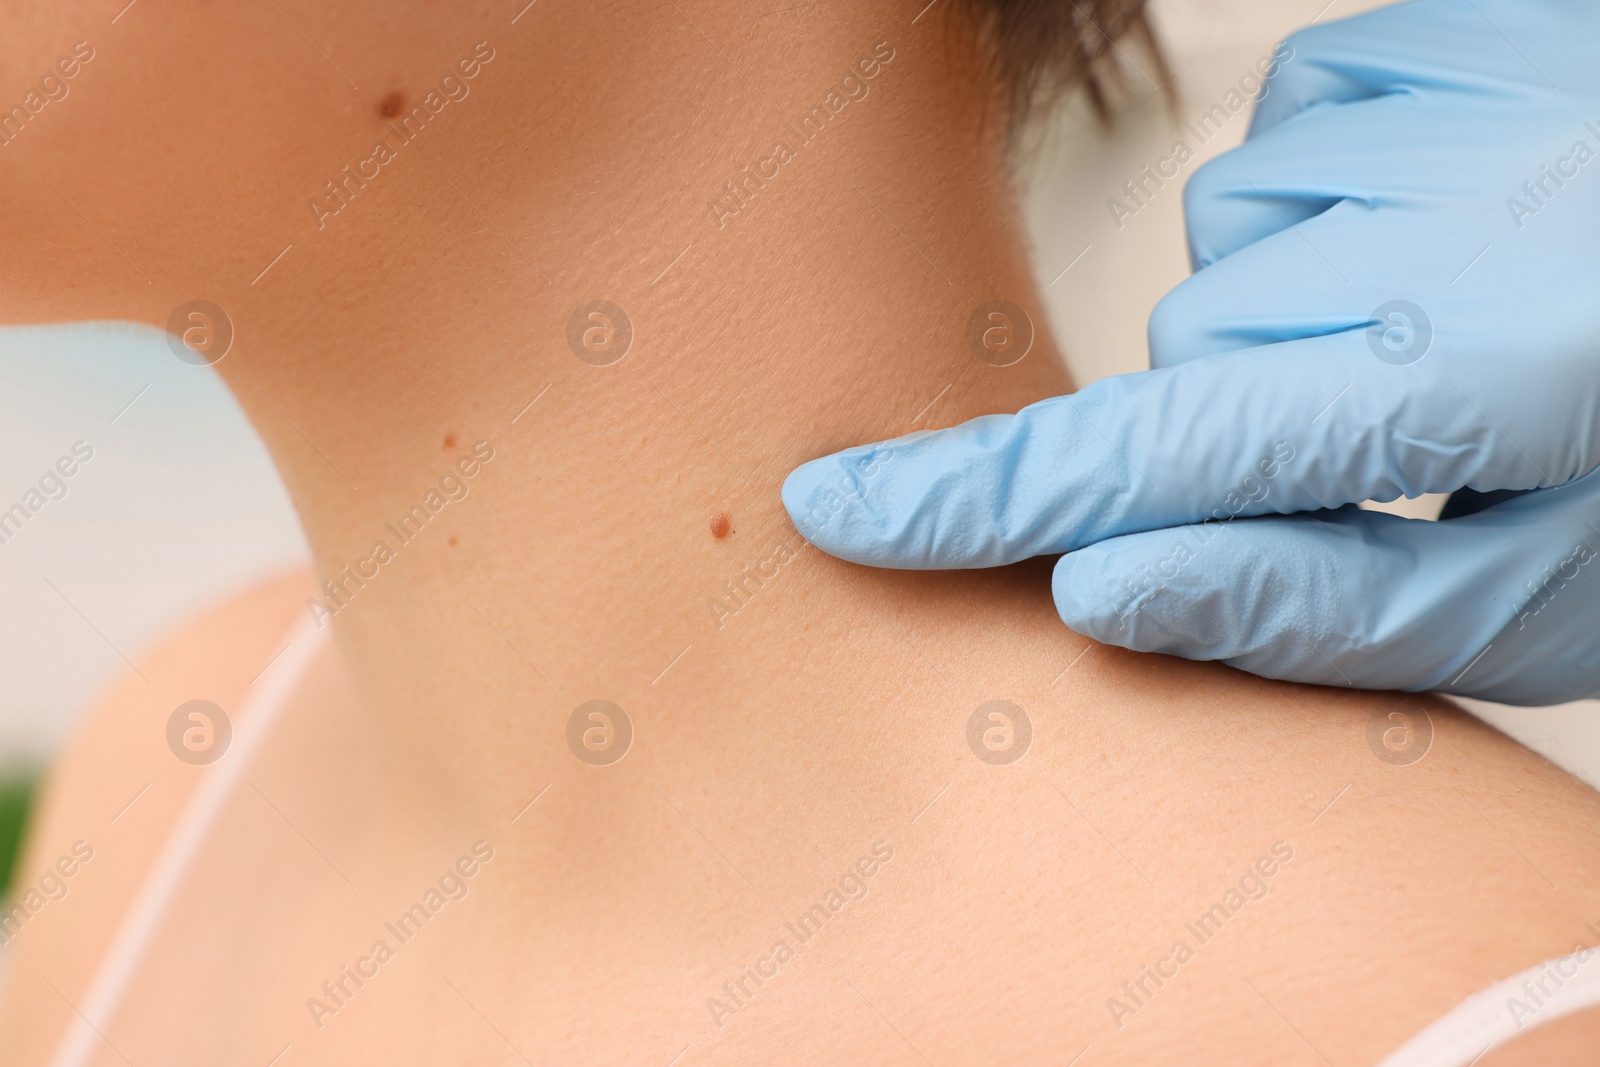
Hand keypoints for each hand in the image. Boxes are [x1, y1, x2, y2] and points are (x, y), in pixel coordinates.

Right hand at [782, 0, 1599, 705]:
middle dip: (1242, 420)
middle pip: (1186, 352)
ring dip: (1294, 306)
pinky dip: (1332, 194)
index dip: (976, 499)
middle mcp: (1425, 220)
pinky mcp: (1438, 32)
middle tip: (1387, 440)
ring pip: (1232, 240)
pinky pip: (1291, 125)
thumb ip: (1311, 601)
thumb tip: (1097, 588)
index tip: (833, 509)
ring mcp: (1432, 100)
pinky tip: (1441, 214)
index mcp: (1455, 378)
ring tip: (1441, 321)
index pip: (1148, 455)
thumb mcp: (1539, 597)